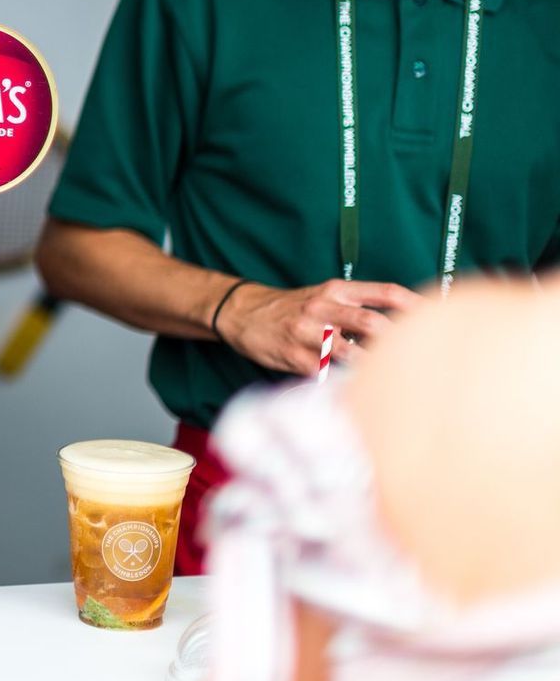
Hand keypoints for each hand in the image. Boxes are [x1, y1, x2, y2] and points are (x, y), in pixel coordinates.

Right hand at [219, 279, 422, 374]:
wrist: (242, 312)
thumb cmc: (293, 308)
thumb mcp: (324, 296)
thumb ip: (358, 307)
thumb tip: (403, 326)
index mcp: (336, 290)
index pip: (384, 292)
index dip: (414, 305)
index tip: (437, 317)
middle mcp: (322, 307)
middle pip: (369, 321)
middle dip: (395, 340)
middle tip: (416, 356)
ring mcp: (306, 332)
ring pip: (347, 349)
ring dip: (370, 365)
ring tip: (388, 378)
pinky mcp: (292, 354)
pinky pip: (323, 372)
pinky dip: (341, 382)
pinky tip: (355, 390)